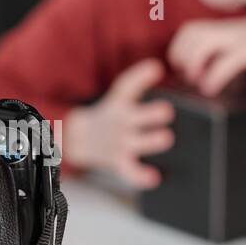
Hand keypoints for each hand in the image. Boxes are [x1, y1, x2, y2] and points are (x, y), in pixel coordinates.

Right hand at [65, 59, 174, 189]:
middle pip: (134, 117)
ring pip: (135, 143)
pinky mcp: (118, 161)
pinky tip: (155, 177)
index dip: (140, 76)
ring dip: (150, 141)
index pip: (126, 86)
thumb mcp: (119, 97)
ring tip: (166, 138)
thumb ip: (137, 82)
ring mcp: (118, 143)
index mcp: (119, 104)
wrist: (78, 139)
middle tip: (167, 111)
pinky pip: (129, 170)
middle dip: (150, 114)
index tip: (156, 68)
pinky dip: (140, 176)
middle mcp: (119, 122)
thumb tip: (158, 67)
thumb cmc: (111, 117)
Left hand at [167, 13, 245, 96]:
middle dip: (181, 57)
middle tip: (189, 78)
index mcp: (230, 30)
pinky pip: (227, 59)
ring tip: (199, 83)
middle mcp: (232, 31)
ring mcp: (243, 38)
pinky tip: (212, 89)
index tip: (184, 72)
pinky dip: (214, 76)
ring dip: (193, 64)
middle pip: (190, 33)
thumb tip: (217, 80)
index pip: (190, 30)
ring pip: (202, 42)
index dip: (180, 50)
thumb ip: (236, 53)